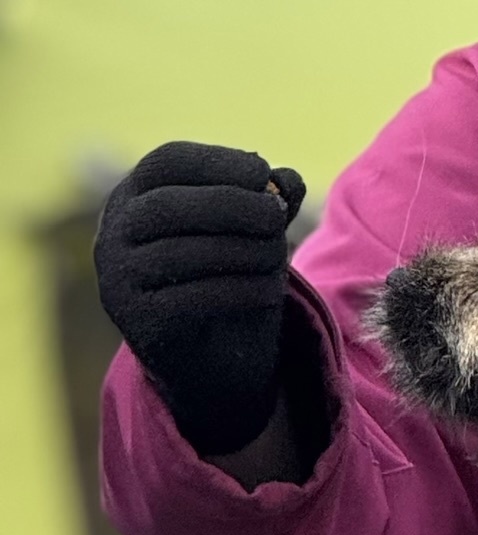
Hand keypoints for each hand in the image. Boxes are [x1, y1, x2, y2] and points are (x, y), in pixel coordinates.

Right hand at [95, 142, 307, 455]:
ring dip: (242, 250)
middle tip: (276, 215)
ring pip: (181, 253)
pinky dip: (239, 290)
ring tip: (279, 255)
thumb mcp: (251, 236)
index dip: (216, 162)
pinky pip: (192, 299)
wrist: (211, 357)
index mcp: (135, 196)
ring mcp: (119, 277)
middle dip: (231, 205)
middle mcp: (115, 232)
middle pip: (168, 206)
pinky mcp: (139, 319)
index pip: (166, 162)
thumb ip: (267, 204)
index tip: (263, 172)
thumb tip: (289, 179)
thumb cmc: (227, 279)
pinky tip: (269, 290)